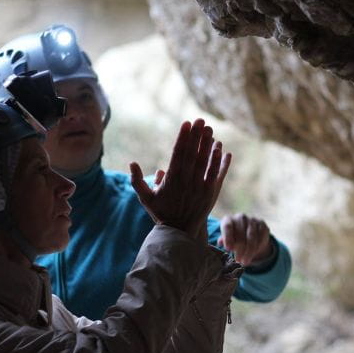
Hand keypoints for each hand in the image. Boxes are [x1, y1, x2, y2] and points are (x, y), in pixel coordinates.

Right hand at [130, 119, 230, 237]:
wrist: (179, 232)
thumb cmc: (161, 213)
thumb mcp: (145, 198)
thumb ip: (137, 180)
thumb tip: (132, 163)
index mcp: (171, 180)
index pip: (178, 153)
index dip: (183, 137)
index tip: (186, 123)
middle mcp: (186, 182)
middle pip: (193, 154)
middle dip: (197, 135)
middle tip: (200, 120)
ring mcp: (199, 187)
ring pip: (205, 162)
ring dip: (208, 144)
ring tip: (210, 130)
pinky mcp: (210, 193)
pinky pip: (215, 174)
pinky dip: (218, 161)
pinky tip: (221, 149)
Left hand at [218, 213, 271, 265]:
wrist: (248, 232)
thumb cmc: (233, 237)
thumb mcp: (227, 239)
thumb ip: (224, 240)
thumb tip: (220, 242)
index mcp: (228, 219)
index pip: (228, 227)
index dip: (228, 238)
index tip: (228, 249)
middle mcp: (240, 217)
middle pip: (240, 234)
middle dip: (239, 249)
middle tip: (238, 260)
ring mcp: (252, 220)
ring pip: (251, 237)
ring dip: (249, 251)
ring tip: (245, 261)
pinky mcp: (262, 224)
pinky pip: (261, 237)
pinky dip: (257, 248)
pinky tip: (253, 255)